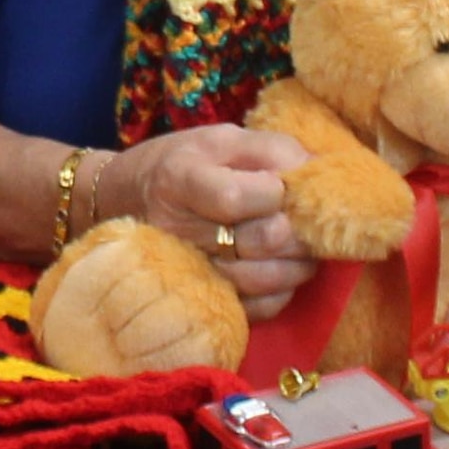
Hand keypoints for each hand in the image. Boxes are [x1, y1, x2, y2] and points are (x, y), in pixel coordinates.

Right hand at [100, 125, 311, 317]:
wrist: (128, 200)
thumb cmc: (182, 164)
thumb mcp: (221, 139)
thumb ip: (272, 149)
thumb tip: (320, 172)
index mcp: (179, 180)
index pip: (236, 197)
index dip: (276, 191)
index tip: (281, 185)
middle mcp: (179, 230)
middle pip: (259, 240)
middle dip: (298, 228)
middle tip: (307, 218)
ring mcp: (188, 271)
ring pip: (264, 279)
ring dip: (300, 262)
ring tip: (303, 245)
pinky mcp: (204, 300)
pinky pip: (258, 308)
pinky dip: (283, 290)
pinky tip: (282, 269)